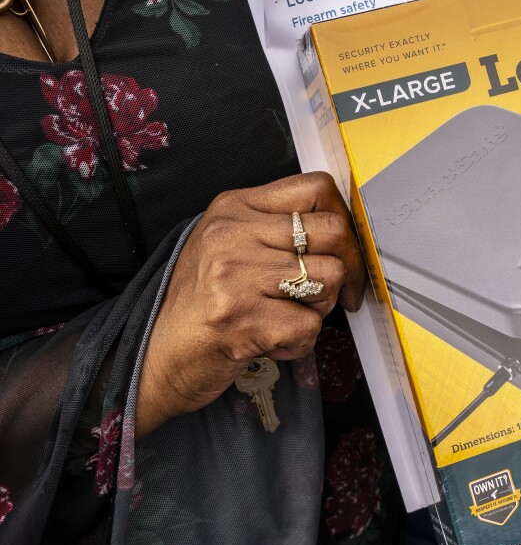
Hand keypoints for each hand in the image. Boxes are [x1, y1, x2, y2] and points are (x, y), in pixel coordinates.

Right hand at [136, 172, 365, 435]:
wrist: (152, 355)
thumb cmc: (197, 304)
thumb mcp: (226, 244)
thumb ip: (274, 228)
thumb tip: (340, 229)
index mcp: (234, 208)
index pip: (315, 189)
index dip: (343, 219)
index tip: (343, 248)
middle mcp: (233, 234)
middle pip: (333, 232)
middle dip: (344, 268)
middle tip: (332, 292)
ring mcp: (235, 275)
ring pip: (329, 278)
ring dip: (319, 308)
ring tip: (286, 316)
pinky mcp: (241, 319)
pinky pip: (310, 326)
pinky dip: (299, 343)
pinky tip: (271, 342)